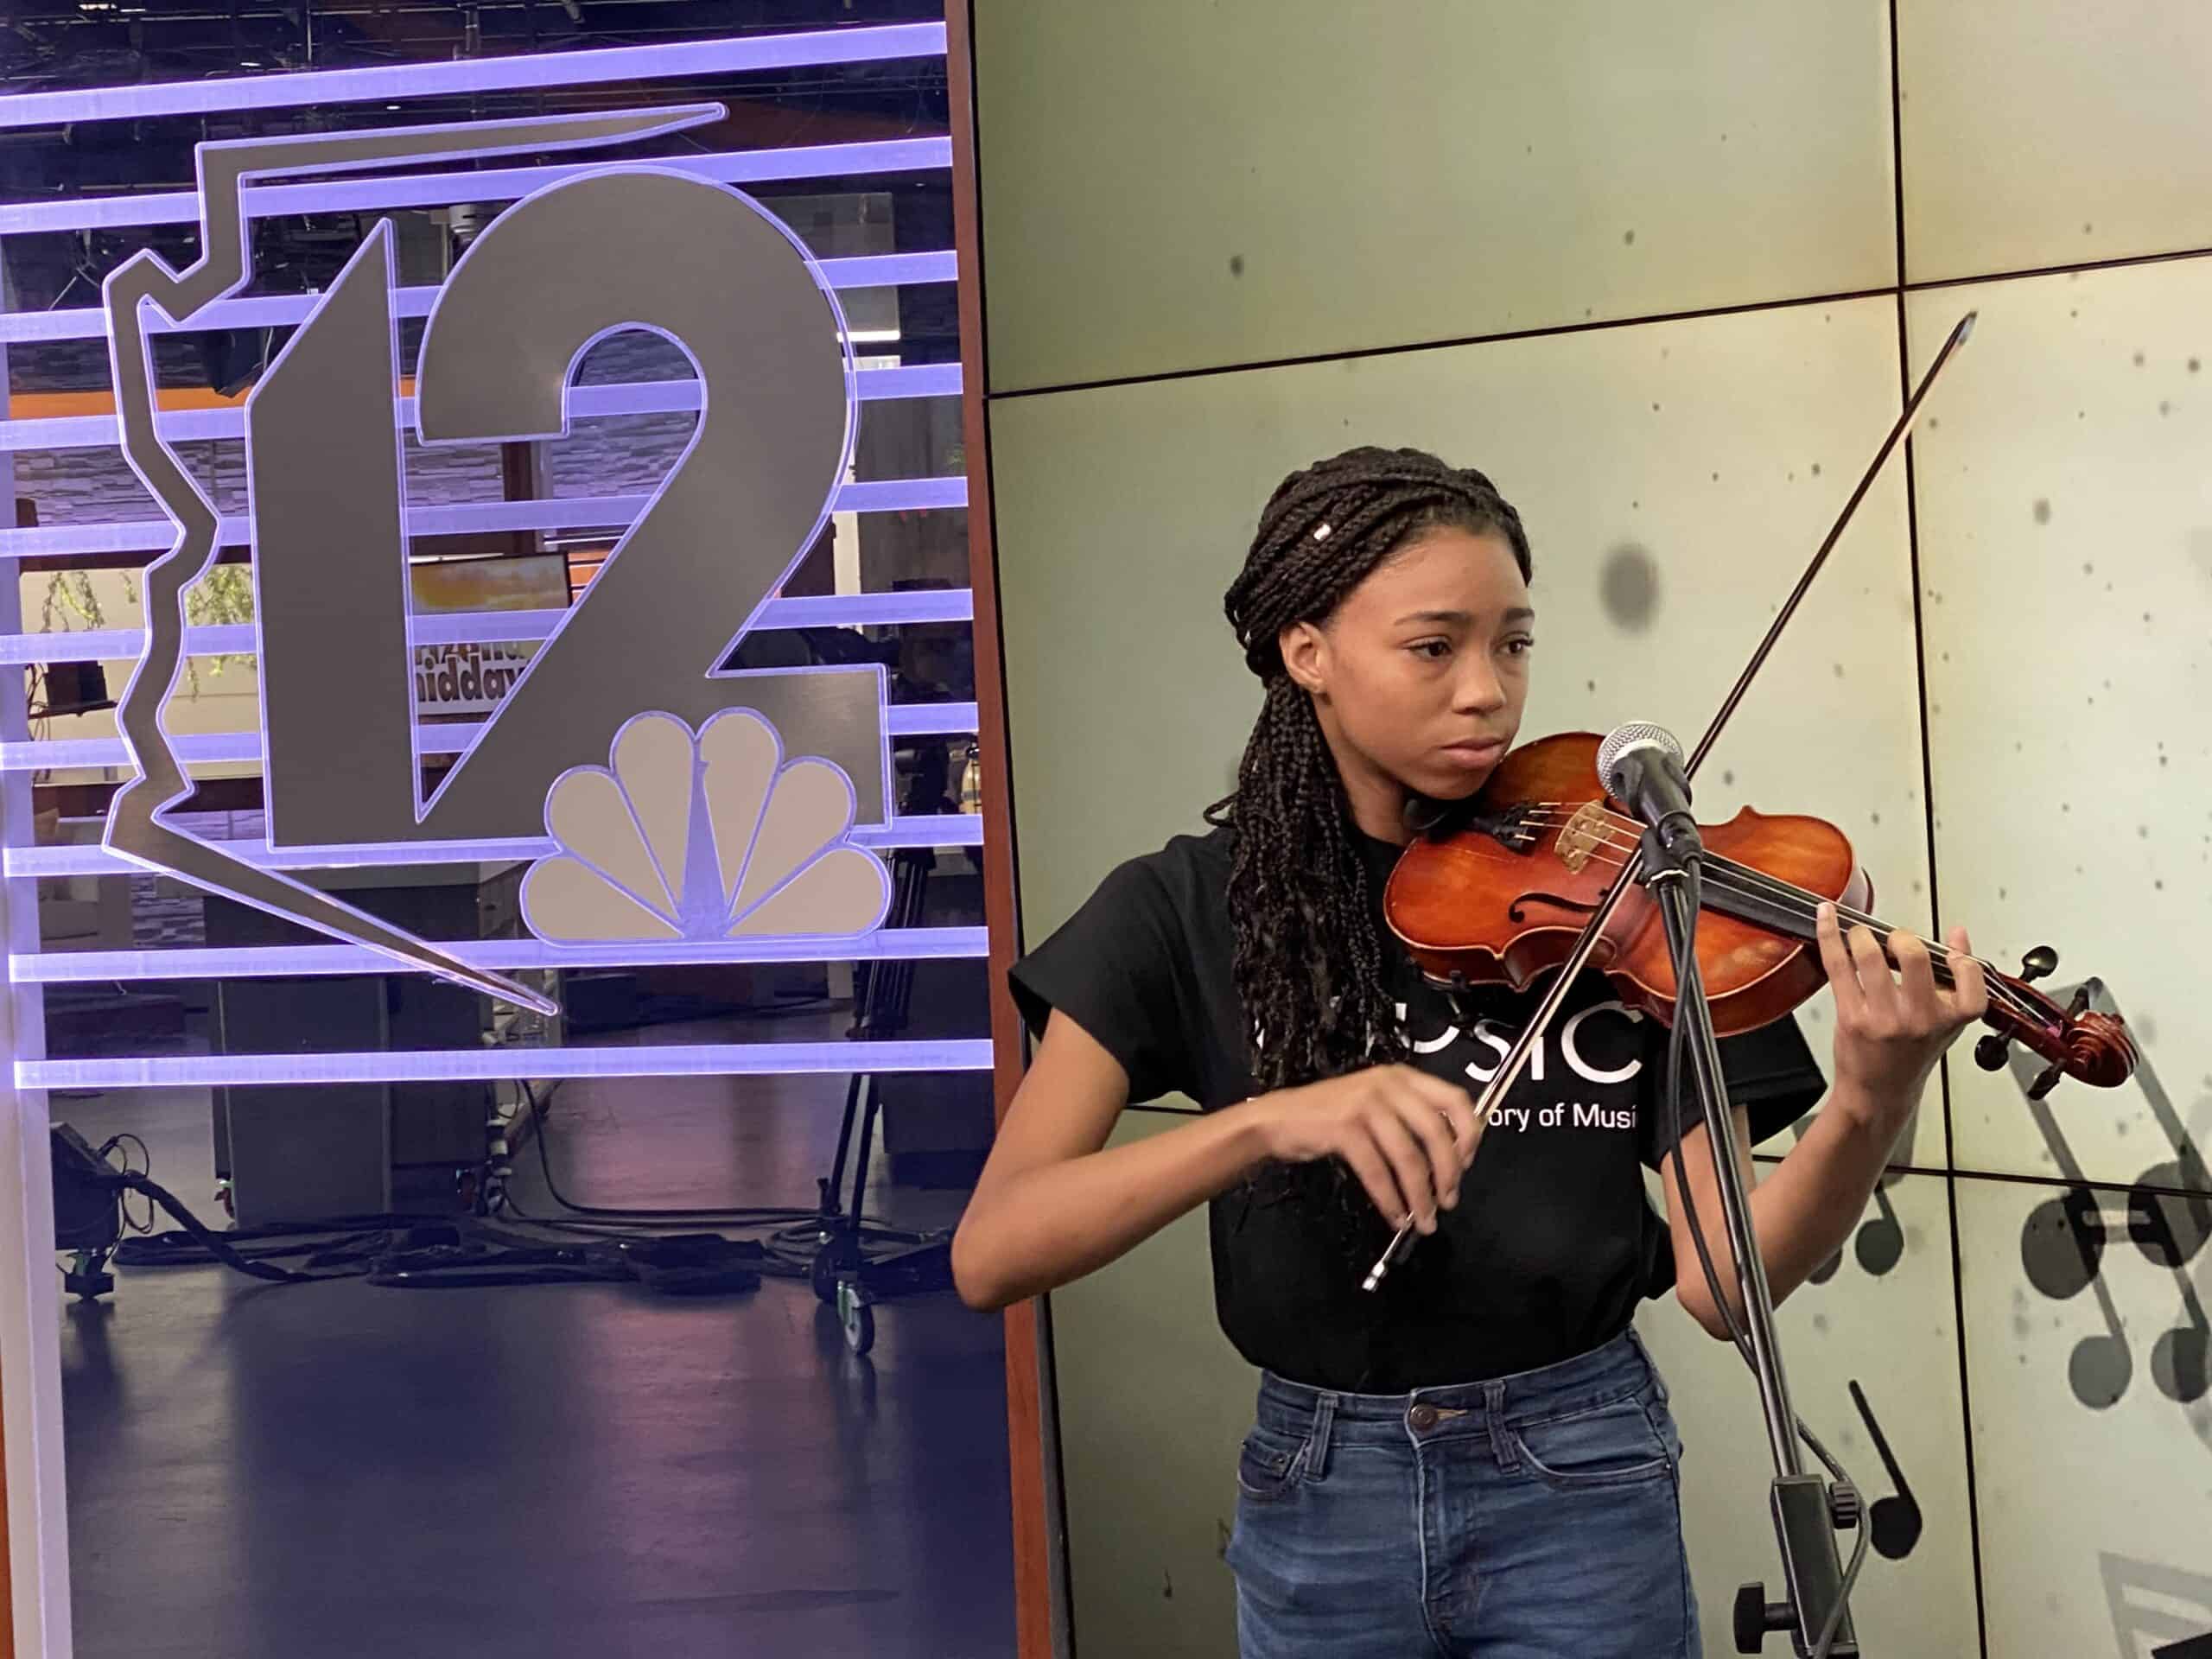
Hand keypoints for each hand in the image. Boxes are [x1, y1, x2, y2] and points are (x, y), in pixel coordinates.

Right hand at [1251, 1064, 1481, 1232]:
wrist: (1278, 1119)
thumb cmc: (1328, 1114)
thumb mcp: (1375, 1103)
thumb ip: (1409, 1118)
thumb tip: (1448, 1157)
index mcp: (1402, 1077)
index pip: (1455, 1099)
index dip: (1468, 1135)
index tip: (1466, 1164)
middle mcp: (1388, 1085)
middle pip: (1436, 1133)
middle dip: (1448, 1174)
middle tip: (1448, 1201)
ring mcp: (1365, 1105)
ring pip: (1409, 1158)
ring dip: (1420, 1195)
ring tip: (1423, 1219)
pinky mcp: (1345, 1128)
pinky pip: (1378, 1172)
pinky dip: (1390, 1199)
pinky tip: (1394, 1215)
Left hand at [1816, 901, 1987, 1132]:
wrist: (1879, 1093)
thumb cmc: (1911, 1055)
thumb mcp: (1946, 1021)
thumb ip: (1958, 979)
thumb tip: (1959, 936)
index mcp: (1950, 1017)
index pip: (1969, 975)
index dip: (1959, 956)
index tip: (1947, 949)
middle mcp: (1919, 1018)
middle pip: (1913, 955)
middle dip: (1899, 936)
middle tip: (1892, 939)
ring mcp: (1884, 1019)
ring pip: (1871, 957)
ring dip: (1861, 934)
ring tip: (1859, 935)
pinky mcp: (1852, 1018)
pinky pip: (1839, 966)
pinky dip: (1829, 936)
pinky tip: (1826, 920)